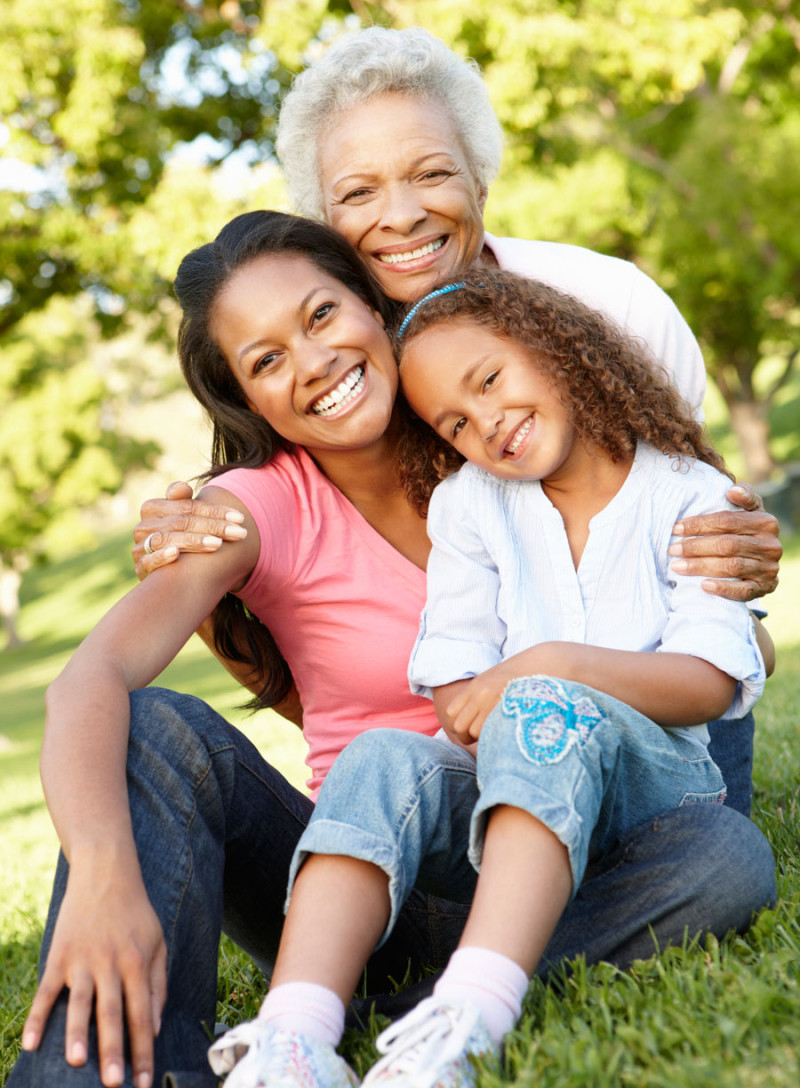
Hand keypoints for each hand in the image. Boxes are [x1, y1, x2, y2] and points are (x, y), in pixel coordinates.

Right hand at [21, 861, 166, 1087]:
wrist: (105, 872)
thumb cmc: (135, 912)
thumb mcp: (158, 942)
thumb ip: (158, 984)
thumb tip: (155, 1026)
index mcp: (137, 963)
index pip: (143, 1015)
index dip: (144, 1051)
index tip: (144, 1084)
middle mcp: (110, 964)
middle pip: (112, 1013)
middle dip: (113, 1051)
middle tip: (113, 1085)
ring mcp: (82, 960)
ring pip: (79, 1003)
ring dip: (76, 1034)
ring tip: (77, 1063)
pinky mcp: (59, 955)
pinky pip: (47, 991)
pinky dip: (38, 1017)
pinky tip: (31, 1044)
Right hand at [133, 481, 246, 579]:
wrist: (165, 569)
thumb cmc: (179, 537)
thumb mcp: (183, 517)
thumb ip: (184, 501)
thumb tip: (183, 487)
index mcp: (152, 508)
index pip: (187, 506)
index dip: (215, 511)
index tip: (240, 518)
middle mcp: (144, 526)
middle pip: (181, 522)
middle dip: (213, 527)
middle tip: (240, 533)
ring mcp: (140, 547)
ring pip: (167, 539)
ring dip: (193, 541)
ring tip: (218, 544)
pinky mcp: (140, 568)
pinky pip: (148, 561)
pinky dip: (161, 556)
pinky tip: (176, 554)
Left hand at [437, 663, 515, 743]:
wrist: (533, 670)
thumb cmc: (509, 681)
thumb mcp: (487, 683)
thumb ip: (473, 700)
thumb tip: (461, 726)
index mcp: (473, 687)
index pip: (450, 713)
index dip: (455, 725)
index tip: (465, 729)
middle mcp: (480, 695)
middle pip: (459, 726)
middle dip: (465, 736)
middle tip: (475, 736)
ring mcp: (493, 704)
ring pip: (474, 732)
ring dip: (480, 737)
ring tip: (490, 733)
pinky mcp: (506, 712)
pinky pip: (491, 733)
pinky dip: (492, 736)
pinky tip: (499, 732)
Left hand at [668, 484, 780, 601]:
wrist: (762, 562)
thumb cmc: (746, 531)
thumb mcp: (748, 512)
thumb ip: (743, 497)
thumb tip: (732, 490)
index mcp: (765, 522)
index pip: (727, 521)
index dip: (699, 524)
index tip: (676, 528)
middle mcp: (770, 545)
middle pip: (727, 545)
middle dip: (695, 547)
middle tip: (672, 550)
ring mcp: (768, 568)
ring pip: (732, 567)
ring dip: (701, 567)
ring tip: (677, 566)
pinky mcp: (764, 588)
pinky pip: (743, 591)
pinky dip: (723, 589)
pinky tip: (703, 586)